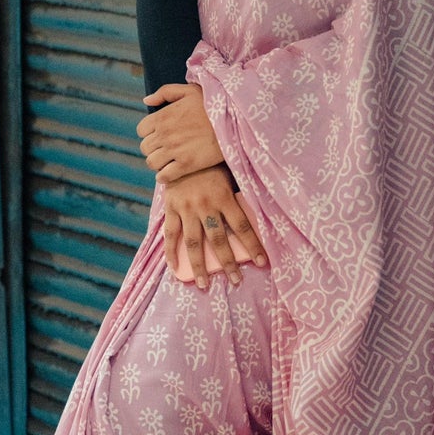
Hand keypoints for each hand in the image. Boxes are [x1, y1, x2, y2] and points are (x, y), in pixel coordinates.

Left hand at [139, 82, 224, 181]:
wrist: (235, 121)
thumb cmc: (213, 104)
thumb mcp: (189, 90)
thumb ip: (165, 92)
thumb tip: (146, 100)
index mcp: (162, 117)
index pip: (141, 130)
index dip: (149, 133)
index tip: (159, 135)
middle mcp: (165, 134)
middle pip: (145, 148)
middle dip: (153, 148)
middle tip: (164, 149)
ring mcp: (174, 151)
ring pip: (151, 162)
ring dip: (157, 163)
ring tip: (167, 161)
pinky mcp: (186, 165)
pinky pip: (164, 176)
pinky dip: (164, 176)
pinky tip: (171, 173)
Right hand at [161, 166, 266, 290]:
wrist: (182, 149)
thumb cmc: (212, 163)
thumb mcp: (230, 174)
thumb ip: (239, 194)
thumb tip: (258, 215)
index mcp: (224, 196)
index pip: (243, 226)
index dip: (253, 246)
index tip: (263, 262)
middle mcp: (205, 205)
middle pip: (218, 240)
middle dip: (228, 263)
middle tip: (236, 281)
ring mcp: (186, 208)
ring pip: (193, 243)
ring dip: (198, 266)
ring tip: (203, 285)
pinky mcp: (171, 208)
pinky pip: (170, 234)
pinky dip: (170, 253)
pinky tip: (174, 268)